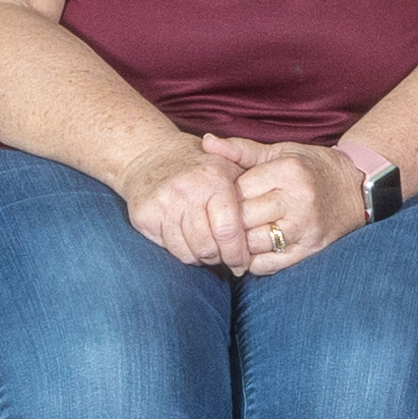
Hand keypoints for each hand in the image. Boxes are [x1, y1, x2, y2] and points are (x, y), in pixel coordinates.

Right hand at [117, 139, 257, 271]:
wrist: (150, 155)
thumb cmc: (199, 166)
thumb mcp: (228, 165)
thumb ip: (251, 189)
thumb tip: (272, 225)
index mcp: (214, 180)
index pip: (228, 230)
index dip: (238, 253)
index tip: (242, 262)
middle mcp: (187, 191)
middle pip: (208, 246)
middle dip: (221, 259)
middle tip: (226, 260)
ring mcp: (163, 204)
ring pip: (188, 252)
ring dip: (203, 258)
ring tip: (210, 252)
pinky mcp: (145, 216)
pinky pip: (170, 249)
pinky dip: (184, 253)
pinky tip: (191, 244)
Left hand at [206, 134, 360, 271]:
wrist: (357, 188)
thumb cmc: (312, 168)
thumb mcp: (280, 152)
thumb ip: (241, 150)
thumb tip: (206, 141)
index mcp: (288, 171)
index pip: (239, 189)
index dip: (224, 195)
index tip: (222, 197)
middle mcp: (297, 200)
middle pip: (243, 218)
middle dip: (227, 222)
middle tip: (219, 222)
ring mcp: (305, 228)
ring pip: (253, 244)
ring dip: (237, 244)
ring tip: (231, 238)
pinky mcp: (310, 249)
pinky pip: (269, 264)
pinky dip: (253, 262)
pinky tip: (249, 252)